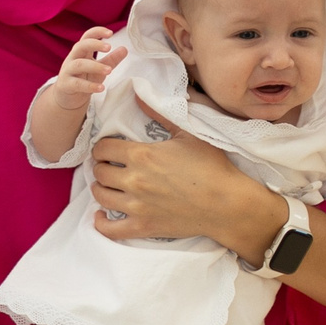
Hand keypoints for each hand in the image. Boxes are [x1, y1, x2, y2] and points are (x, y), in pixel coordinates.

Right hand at [49, 26, 123, 111]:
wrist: (67, 98)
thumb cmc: (83, 79)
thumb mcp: (99, 69)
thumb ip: (111, 59)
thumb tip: (124, 49)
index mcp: (81, 52)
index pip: (87, 37)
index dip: (97, 32)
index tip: (111, 33)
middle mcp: (72, 59)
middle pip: (80, 46)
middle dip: (94, 44)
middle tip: (109, 47)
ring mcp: (67, 71)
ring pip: (79, 65)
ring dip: (95, 66)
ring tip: (109, 70)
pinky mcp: (66, 85)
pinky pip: (77, 84)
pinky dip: (90, 85)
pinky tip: (101, 88)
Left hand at [91, 101, 278, 244]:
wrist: (226, 204)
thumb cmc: (211, 167)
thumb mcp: (187, 134)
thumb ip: (160, 114)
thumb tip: (138, 95)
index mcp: (141, 155)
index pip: (103, 148)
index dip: (103, 147)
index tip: (109, 149)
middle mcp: (133, 180)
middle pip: (99, 172)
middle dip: (102, 166)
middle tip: (111, 166)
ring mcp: (136, 206)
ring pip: (100, 196)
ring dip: (100, 188)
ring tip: (108, 185)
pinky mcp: (143, 226)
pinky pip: (110, 229)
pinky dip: (100, 223)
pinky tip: (100, 215)